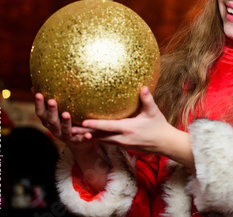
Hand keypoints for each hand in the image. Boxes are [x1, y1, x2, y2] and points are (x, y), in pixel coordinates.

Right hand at [33, 90, 95, 152]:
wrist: (77, 143)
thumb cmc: (65, 122)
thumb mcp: (56, 112)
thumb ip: (48, 101)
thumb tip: (36, 84)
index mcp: (48, 121)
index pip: (41, 112)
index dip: (39, 104)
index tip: (39, 93)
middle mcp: (55, 129)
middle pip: (52, 120)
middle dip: (52, 110)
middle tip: (52, 101)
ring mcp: (65, 136)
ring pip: (65, 129)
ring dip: (65, 122)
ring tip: (66, 114)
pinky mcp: (77, 141)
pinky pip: (81, 139)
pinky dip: (84, 137)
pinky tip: (88, 135)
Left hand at [74, 87, 194, 169]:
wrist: (164, 143)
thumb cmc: (159, 126)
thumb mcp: (153, 112)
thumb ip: (147, 99)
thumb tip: (143, 87)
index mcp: (128, 128)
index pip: (108, 127)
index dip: (95, 125)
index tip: (82, 122)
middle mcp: (122, 138)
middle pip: (99, 136)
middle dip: (84, 133)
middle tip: (68, 130)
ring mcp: (121, 143)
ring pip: (101, 140)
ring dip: (88, 136)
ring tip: (73, 132)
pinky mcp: (122, 145)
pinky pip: (106, 142)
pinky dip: (96, 138)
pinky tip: (88, 134)